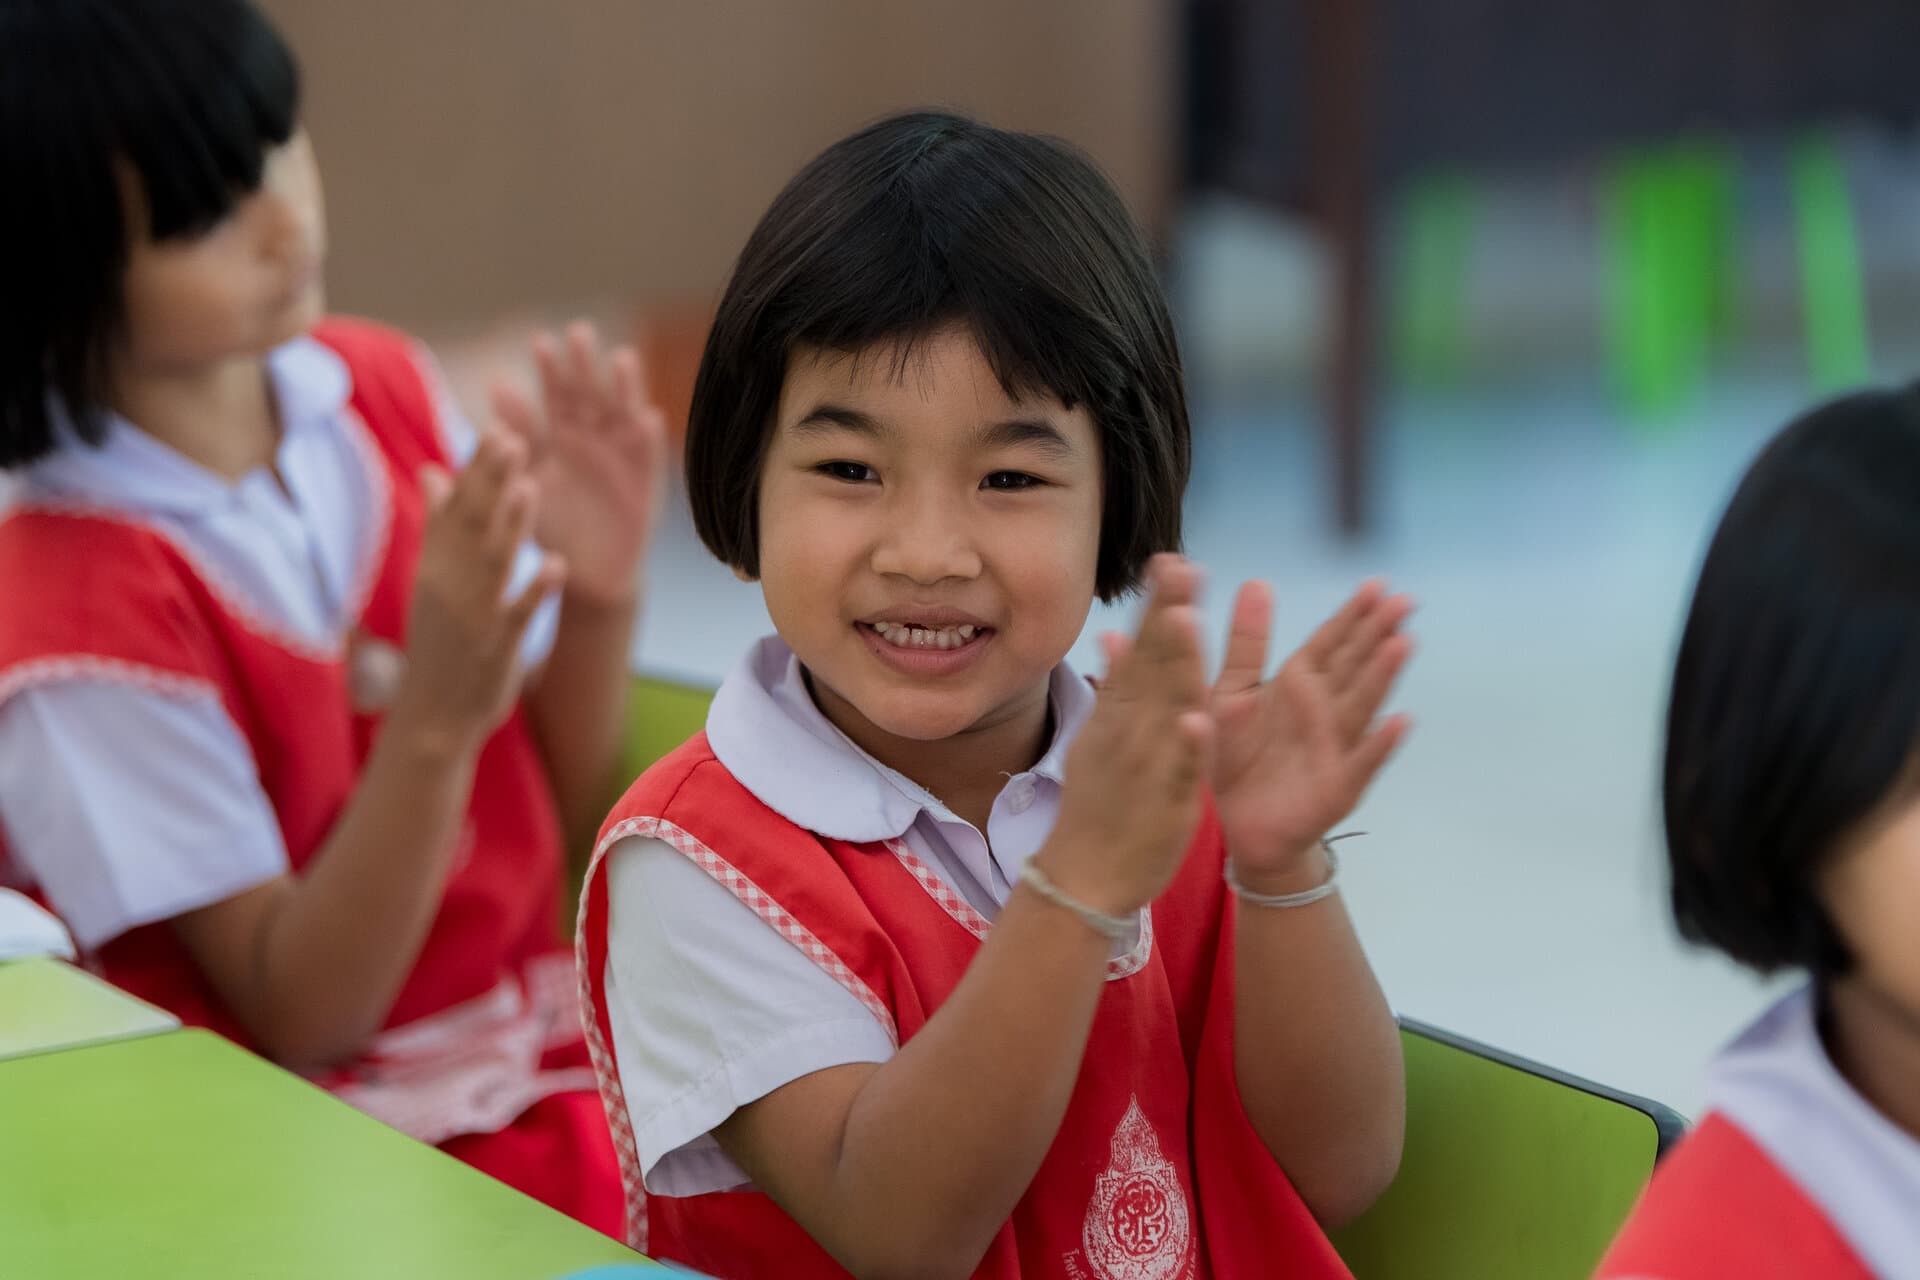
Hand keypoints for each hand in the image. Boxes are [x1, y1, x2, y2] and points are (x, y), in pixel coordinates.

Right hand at [393, 433, 566, 746]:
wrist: (431, 718)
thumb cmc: (439, 644)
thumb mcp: (432, 580)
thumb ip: (438, 525)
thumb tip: (433, 471)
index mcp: (435, 566)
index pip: (456, 507)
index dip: (477, 469)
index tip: (498, 428)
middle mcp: (450, 585)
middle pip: (473, 525)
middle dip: (493, 483)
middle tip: (514, 438)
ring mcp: (473, 616)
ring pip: (493, 563)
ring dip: (511, 525)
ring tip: (529, 487)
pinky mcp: (496, 647)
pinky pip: (518, 615)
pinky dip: (535, 591)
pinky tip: (556, 565)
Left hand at [491, 321, 666, 607]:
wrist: (586, 574)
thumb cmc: (550, 527)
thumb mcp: (522, 485)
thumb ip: (508, 446)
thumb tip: (484, 405)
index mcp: (557, 438)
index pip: (552, 397)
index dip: (548, 371)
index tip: (539, 342)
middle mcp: (590, 440)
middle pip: (588, 396)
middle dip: (585, 366)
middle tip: (578, 333)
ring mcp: (619, 458)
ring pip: (621, 415)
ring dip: (624, 388)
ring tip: (621, 358)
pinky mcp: (644, 483)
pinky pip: (646, 457)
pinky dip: (647, 438)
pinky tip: (648, 417)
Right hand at [1040, 556, 1213, 917]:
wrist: (1083, 877)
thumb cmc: (1099, 805)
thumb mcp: (1098, 737)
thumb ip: (1114, 688)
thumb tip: (1112, 635)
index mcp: (1117, 715)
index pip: (1139, 650)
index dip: (1155, 607)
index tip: (1170, 560)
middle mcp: (1128, 731)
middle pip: (1151, 666)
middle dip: (1166, 616)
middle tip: (1181, 566)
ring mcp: (1145, 765)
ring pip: (1164, 710)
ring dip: (1175, 667)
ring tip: (1187, 620)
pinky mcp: (1165, 803)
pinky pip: (1177, 773)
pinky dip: (1186, 747)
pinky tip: (1197, 720)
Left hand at [1210, 580, 1412, 887]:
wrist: (1235, 824)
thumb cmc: (1234, 754)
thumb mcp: (1231, 692)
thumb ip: (1247, 643)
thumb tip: (1256, 581)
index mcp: (1298, 683)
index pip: (1331, 641)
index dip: (1353, 614)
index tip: (1378, 583)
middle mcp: (1324, 709)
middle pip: (1355, 665)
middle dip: (1379, 633)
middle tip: (1406, 601)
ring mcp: (1336, 745)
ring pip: (1362, 704)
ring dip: (1383, 676)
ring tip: (1404, 644)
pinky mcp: (1337, 785)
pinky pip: (1361, 762)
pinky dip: (1380, 744)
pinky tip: (1400, 721)